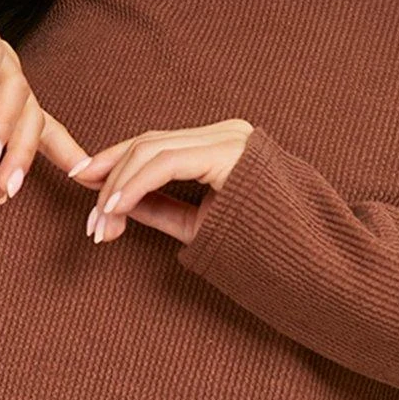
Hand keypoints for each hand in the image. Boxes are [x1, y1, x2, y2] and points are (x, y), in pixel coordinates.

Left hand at [66, 119, 254, 243]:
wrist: (315, 266)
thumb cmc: (263, 249)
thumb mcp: (200, 224)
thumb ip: (161, 208)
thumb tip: (117, 201)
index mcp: (222, 144)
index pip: (154, 145)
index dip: (112, 165)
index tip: (83, 190)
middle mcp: (227, 133)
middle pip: (147, 144)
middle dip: (108, 182)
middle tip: (91, 225)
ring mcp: (231, 139)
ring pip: (151, 150)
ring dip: (117, 189)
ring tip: (101, 226)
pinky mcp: (230, 154)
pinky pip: (167, 162)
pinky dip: (135, 185)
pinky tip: (117, 208)